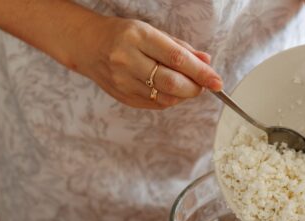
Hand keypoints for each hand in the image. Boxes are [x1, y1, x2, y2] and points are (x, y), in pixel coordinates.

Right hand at [65, 14, 221, 108]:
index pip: (176, 59)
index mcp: (137, 37)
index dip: (201, 73)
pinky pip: (154, 105)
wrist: (88, 46)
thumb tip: (206, 62)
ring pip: (164, 98)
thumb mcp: (151, 32)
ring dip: (183, 96)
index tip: (217, 81)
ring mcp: (123, 81)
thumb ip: (179, 47)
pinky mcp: (122, 97)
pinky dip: (169, 100)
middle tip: (204, 86)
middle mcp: (127, 60)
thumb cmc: (123, 35)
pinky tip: (171, 91)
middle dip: (194, 88)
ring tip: (187, 86)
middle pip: (171, 83)